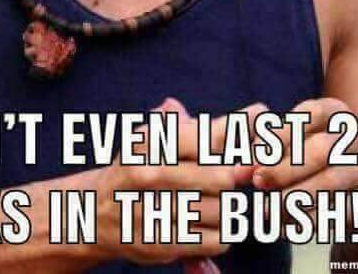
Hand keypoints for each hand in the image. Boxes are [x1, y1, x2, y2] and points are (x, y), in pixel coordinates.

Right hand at [94, 97, 263, 266]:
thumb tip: (253, 113)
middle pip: (220, 176)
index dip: (239, 128)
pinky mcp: (160, 245)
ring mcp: (153, 211)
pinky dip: (222, 232)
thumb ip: (195, 126)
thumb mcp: (153, 138)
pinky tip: (212, 222)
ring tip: (222, 199)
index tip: (262, 116)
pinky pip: (213, 239)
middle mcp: (149, 174)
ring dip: (230, 206)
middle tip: (240, 172)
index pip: (205, 135)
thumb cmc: (137, 167)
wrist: (95, 212)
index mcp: (149, 143)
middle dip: (238, 174)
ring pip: (221, 210)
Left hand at [250, 97, 357, 226]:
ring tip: (267, 209)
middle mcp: (357, 134)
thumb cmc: (315, 156)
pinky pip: (340, 210)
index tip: (253, 156)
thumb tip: (242, 166)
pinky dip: (310, 219)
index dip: (278, 136)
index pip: (306, 116)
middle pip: (319, 151)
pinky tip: (287, 225)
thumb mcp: (296, 141)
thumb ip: (269, 147)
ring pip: (329, 182)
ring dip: (294, 198)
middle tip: (257, 183)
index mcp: (335, 112)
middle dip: (283, 169)